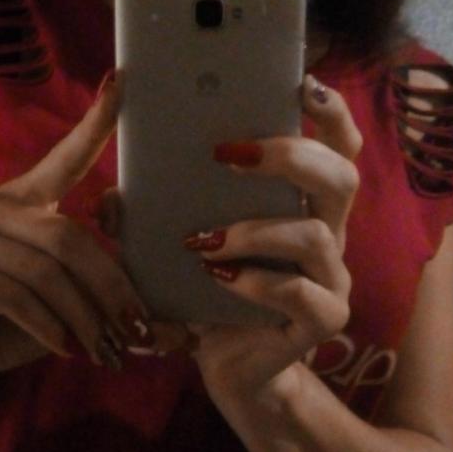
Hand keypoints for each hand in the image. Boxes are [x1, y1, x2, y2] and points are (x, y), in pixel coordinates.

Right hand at [0, 75, 164, 395]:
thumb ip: (109, 298)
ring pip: (47, 273)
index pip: (64, 158)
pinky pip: (17, 297)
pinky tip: (65, 347)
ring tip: (106, 351)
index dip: (94, 124)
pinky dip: (50, 327)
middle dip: (112, 288)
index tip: (121, 85)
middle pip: (69, 237)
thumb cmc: (13, 324)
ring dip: (86, 319)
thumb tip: (175, 324)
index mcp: (23, 199)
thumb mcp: (68, 305)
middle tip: (140, 329)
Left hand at [185, 75, 361, 405]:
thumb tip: (110, 197)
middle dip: (289, 155)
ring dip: (255, 231)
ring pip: (316, 235)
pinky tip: (220, 280)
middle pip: (342, 176)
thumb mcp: (182, 245)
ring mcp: (331, 277)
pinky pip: (301, 292)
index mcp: (303, 202)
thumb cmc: (212, 294)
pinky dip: (257, 282)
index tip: (300, 84)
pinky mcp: (324, 319)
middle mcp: (329, 232)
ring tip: (204, 241)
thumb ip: (152, 217)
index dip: (329, 110)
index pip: (337, 144)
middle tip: (229, 154)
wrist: (232, 367)